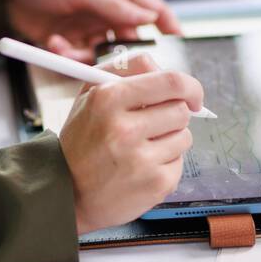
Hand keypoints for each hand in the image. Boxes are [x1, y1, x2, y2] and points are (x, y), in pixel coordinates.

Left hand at [6, 0, 182, 60]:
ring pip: (103, 54)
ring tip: (64, 46)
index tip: (178, 38)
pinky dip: (67, 55)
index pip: (150, 8)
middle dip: (122, 54)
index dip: (167, 23)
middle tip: (113, 62)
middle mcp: (105, 11)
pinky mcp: (70, 42)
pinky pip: (79, 58)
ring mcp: (88, 28)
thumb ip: (113, 2)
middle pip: (129, 39)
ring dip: (85, 55)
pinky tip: (53, 43)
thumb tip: (149, 15)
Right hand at [58, 50, 204, 233]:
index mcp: (108, 98)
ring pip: (184, 136)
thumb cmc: (82, 139)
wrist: (67, 192)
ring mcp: (141, 160)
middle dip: (174, 114)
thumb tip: (165, 71)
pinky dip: (166, 163)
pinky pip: (180, 163)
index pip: (171, 81)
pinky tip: (142, 167)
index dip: (190, 86)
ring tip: (143, 147)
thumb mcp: (91, 93)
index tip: (193, 95)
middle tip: (156, 123)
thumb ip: (128, 69)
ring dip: (170, 139)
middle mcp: (124, 129)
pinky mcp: (155, 185)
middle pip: (181, 110)